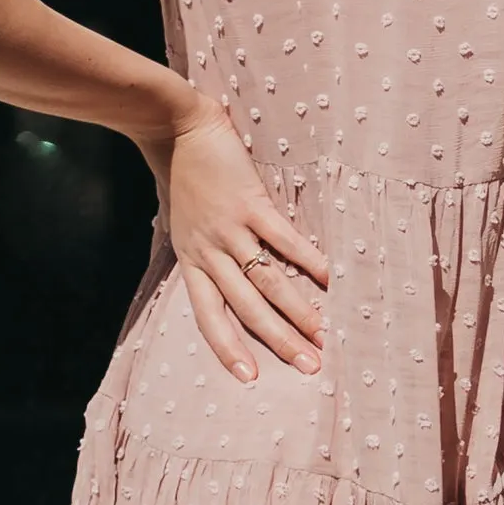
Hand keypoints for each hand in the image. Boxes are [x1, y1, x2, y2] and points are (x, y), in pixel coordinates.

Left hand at [161, 101, 326, 382]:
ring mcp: (229, 228)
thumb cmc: (179, 172)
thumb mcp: (180, 222)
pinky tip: (331, 277)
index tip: (250, 378)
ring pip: (267, 281)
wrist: (172, 126)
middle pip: (247, 308)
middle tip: (310, 366)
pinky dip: (308, 259)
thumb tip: (228, 267)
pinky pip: (283, 238)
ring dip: (298, 310)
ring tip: (323, 333)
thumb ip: (203, 248)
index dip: (228, 348)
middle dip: (279, 340)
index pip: (209, 316)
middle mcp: (209, 252)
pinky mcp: (249, 202)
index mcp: (191, 260)